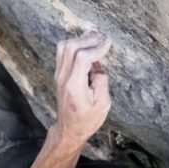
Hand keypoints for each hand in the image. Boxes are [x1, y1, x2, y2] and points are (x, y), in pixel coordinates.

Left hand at [53, 31, 112, 145]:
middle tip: (103, 37)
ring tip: (95, 36)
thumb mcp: (102, 105)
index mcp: (75, 87)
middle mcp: (63, 78)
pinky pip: (63, 52)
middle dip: (88, 39)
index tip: (108, 42)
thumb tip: (99, 67)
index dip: (97, 47)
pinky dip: (75, 44)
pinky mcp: (59, 74)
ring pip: (64, 46)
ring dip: (80, 39)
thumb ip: (102, 83)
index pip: (82, 57)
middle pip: (71, 47)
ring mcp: (59, 75)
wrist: (70, 129)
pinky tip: (87, 45)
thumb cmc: (87, 120)